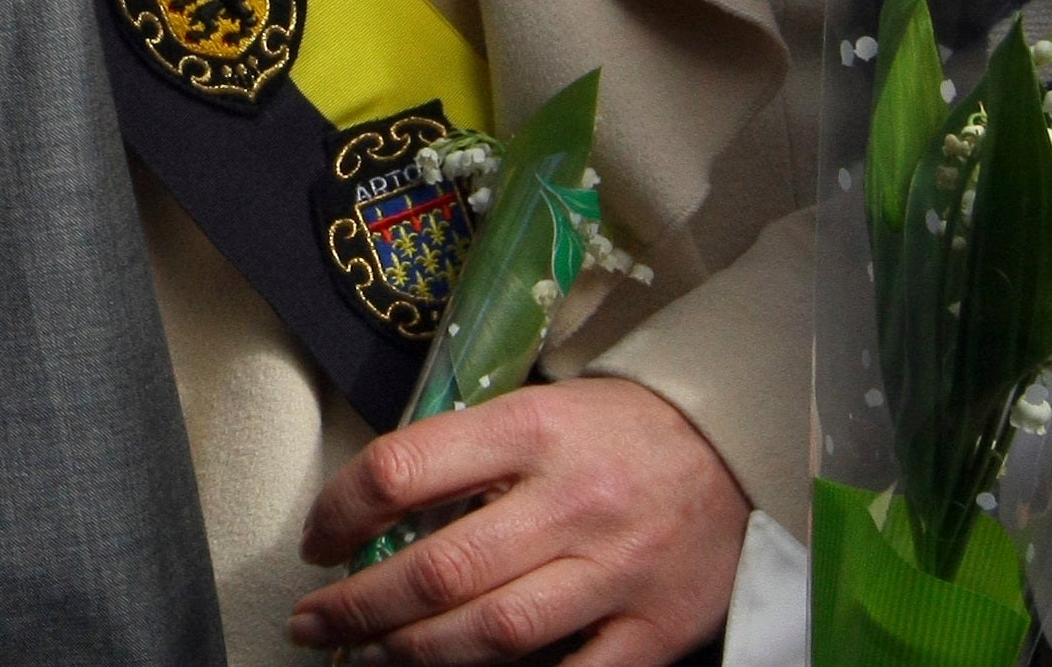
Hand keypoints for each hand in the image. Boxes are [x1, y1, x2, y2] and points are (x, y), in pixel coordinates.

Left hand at [287, 377, 747, 664]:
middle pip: (440, 569)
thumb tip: (373, 508)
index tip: (317, 541)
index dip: (343, 512)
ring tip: (367, 657)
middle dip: (360, 605)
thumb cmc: (615, 429)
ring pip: (494, 633)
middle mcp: (571, 501)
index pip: (405, 470)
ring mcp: (617, 570)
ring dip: (415, 653)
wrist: (738, 448)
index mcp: (531, 430)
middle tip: (313, 622)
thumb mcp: (536, 409)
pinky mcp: (656, 628)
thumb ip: (466, 453)